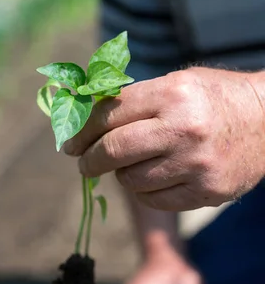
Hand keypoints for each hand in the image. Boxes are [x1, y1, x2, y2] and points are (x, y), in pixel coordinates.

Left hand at [64, 67, 264, 210]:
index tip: (70, 143)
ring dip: (121, 175)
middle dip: (89, 160)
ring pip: (131, 180)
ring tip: (131, 165)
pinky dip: (145, 191)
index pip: (109, 115)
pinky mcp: (207, 192)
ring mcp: (196, 164)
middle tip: (84, 163)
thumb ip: (133, 100)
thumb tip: (83, 119)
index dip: (82, 131)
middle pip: (114, 150)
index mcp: (173, 94)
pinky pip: (155, 200)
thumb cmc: (214, 98)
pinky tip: (152, 178)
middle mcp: (183, 129)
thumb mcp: (177, 84)